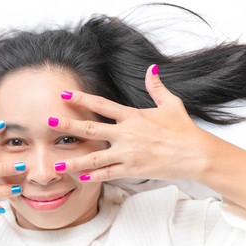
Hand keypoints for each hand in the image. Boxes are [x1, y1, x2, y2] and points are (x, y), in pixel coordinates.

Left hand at [48, 64, 207, 181]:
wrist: (196, 154)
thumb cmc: (183, 129)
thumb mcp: (171, 104)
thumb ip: (157, 87)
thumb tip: (152, 68)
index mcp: (133, 116)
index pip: (102, 105)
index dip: (81, 99)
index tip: (64, 95)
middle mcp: (127, 134)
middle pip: (91, 129)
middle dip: (68, 126)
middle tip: (49, 122)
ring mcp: (128, 153)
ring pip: (95, 157)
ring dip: (74, 159)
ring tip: (57, 162)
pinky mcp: (133, 170)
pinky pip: (109, 173)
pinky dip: (94, 176)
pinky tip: (80, 177)